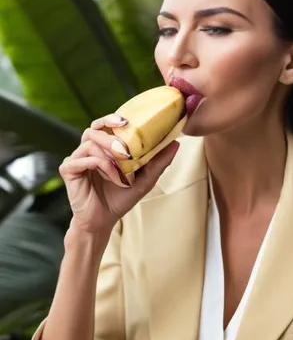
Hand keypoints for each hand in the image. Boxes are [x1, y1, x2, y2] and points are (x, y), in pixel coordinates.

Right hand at [59, 113, 179, 253]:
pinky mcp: (68, 170)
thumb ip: (159, 161)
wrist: (104, 221)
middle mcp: (88, 149)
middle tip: (126, 149)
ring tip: (122, 170)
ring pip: (90, 142)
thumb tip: (176, 143)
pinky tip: (112, 177)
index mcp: (104, 147)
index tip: (126, 121)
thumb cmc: (122, 198)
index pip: (105, 124)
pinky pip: (83, 159)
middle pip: (95, 129)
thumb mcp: (146, 179)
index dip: (113, 119)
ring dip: (109, 155)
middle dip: (112, 136)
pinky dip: (101, 165)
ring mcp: (77, 158)